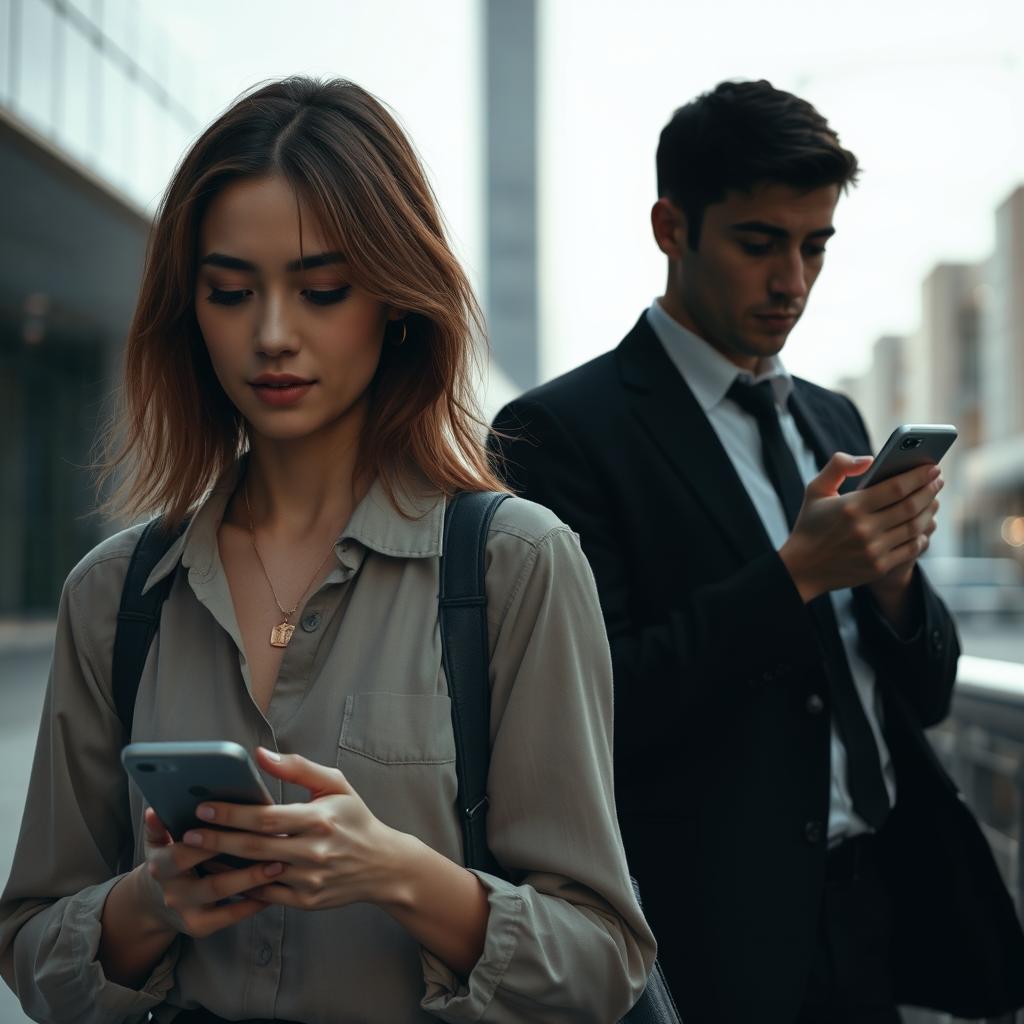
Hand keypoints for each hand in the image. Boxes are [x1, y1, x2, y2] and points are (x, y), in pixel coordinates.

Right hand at [137, 806, 279, 938]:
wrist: (154, 903)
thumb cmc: (167, 861)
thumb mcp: (156, 844)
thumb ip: (158, 827)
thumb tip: (154, 809)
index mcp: (160, 867)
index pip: (183, 855)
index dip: (209, 843)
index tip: (238, 827)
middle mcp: (173, 893)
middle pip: (210, 882)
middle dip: (241, 866)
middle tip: (272, 848)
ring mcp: (187, 912)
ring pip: (223, 897)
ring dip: (253, 881)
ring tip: (279, 866)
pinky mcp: (201, 926)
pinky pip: (231, 915)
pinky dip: (254, 901)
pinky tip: (275, 886)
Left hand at [179, 748, 408, 911]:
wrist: (382, 866)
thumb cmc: (355, 819)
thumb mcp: (336, 785)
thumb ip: (298, 768)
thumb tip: (260, 755)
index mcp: (321, 819)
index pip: (267, 817)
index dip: (232, 814)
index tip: (204, 807)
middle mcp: (315, 851)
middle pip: (255, 847)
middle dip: (217, 840)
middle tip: (188, 833)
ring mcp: (309, 879)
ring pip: (256, 873)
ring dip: (222, 865)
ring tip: (194, 854)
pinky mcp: (306, 901)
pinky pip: (265, 894)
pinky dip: (241, 885)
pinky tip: (221, 873)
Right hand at [779, 454, 942, 602]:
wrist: (802, 568)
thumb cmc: (810, 525)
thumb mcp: (815, 490)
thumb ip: (838, 466)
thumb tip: (869, 459)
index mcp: (851, 506)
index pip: (896, 487)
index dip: (918, 476)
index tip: (932, 467)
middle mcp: (864, 529)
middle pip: (911, 506)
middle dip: (929, 490)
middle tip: (938, 480)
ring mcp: (874, 550)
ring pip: (915, 527)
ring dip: (930, 511)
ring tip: (933, 500)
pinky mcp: (879, 567)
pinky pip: (911, 548)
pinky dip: (922, 535)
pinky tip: (924, 525)